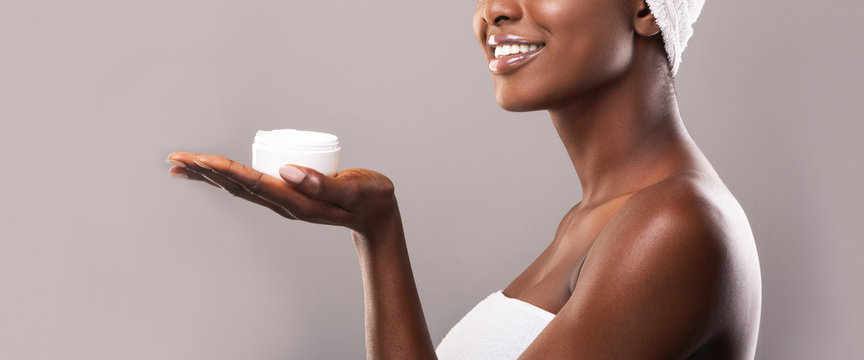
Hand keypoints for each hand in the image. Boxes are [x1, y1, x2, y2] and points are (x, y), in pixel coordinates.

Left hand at [166, 152, 397, 235]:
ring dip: (208, 175)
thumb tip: (287, 170)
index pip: (252, 182)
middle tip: (174, 159)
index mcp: (296, 201)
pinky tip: (214, 170)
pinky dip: (226, 175)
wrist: (376, 214)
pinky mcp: (286, 194)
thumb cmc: (368, 198)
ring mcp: (282, 201)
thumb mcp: (352, 190)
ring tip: (181, 165)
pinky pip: (249, 185)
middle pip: (236, 186)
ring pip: (238, 187)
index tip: (199, 158)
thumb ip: (323, 183)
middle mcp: (283, 203)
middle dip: (204, 172)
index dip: (224, 169)